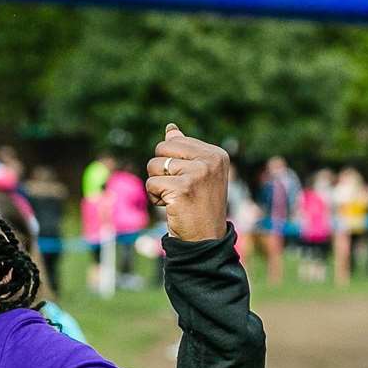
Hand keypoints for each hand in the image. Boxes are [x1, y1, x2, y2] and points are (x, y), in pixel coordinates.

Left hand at [146, 124, 230, 242]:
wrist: (205, 239)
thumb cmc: (198, 206)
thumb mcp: (197, 174)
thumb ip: (184, 150)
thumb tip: (170, 128)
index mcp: (216, 153)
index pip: (174, 141)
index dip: (170, 163)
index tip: (187, 181)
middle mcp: (210, 160)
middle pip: (161, 149)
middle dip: (160, 170)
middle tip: (176, 189)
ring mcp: (198, 173)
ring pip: (154, 166)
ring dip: (156, 185)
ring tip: (174, 198)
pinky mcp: (183, 188)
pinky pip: (151, 183)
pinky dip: (154, 197)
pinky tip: (170, 206)